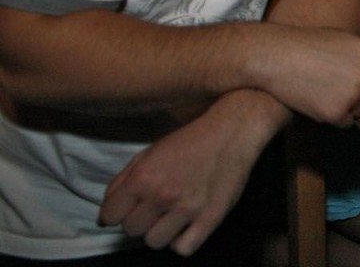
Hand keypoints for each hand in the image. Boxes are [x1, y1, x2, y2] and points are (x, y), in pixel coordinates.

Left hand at [100, 99, 267, 255]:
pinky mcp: (210, 218)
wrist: (232, 133)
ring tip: (172, 215)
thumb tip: (104, 217)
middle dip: (139, 219)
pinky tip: (187, 225)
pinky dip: (182, 241)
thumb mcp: (149, 153)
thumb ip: (122, 182)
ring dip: (160, 231)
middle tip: (155, 206)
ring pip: (154, 242)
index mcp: (143, 177)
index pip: (110, 216)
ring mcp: (187, 209)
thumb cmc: (189, 141)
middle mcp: (162, 195)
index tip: (130, 207)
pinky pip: (183, 248)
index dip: (118, 211)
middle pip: (132, 230)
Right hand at [253, 25, 359, 126]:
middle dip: (357, 95)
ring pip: (358, 110)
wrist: (277, 55)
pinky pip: (345, 122)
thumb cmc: (307, 44)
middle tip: (333, 88)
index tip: (352, 83)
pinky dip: (333, 117)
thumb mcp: (344, 40)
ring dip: (345, 107)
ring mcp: (353, 96)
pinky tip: (317, 102)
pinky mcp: (336, 113)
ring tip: (322, 92)